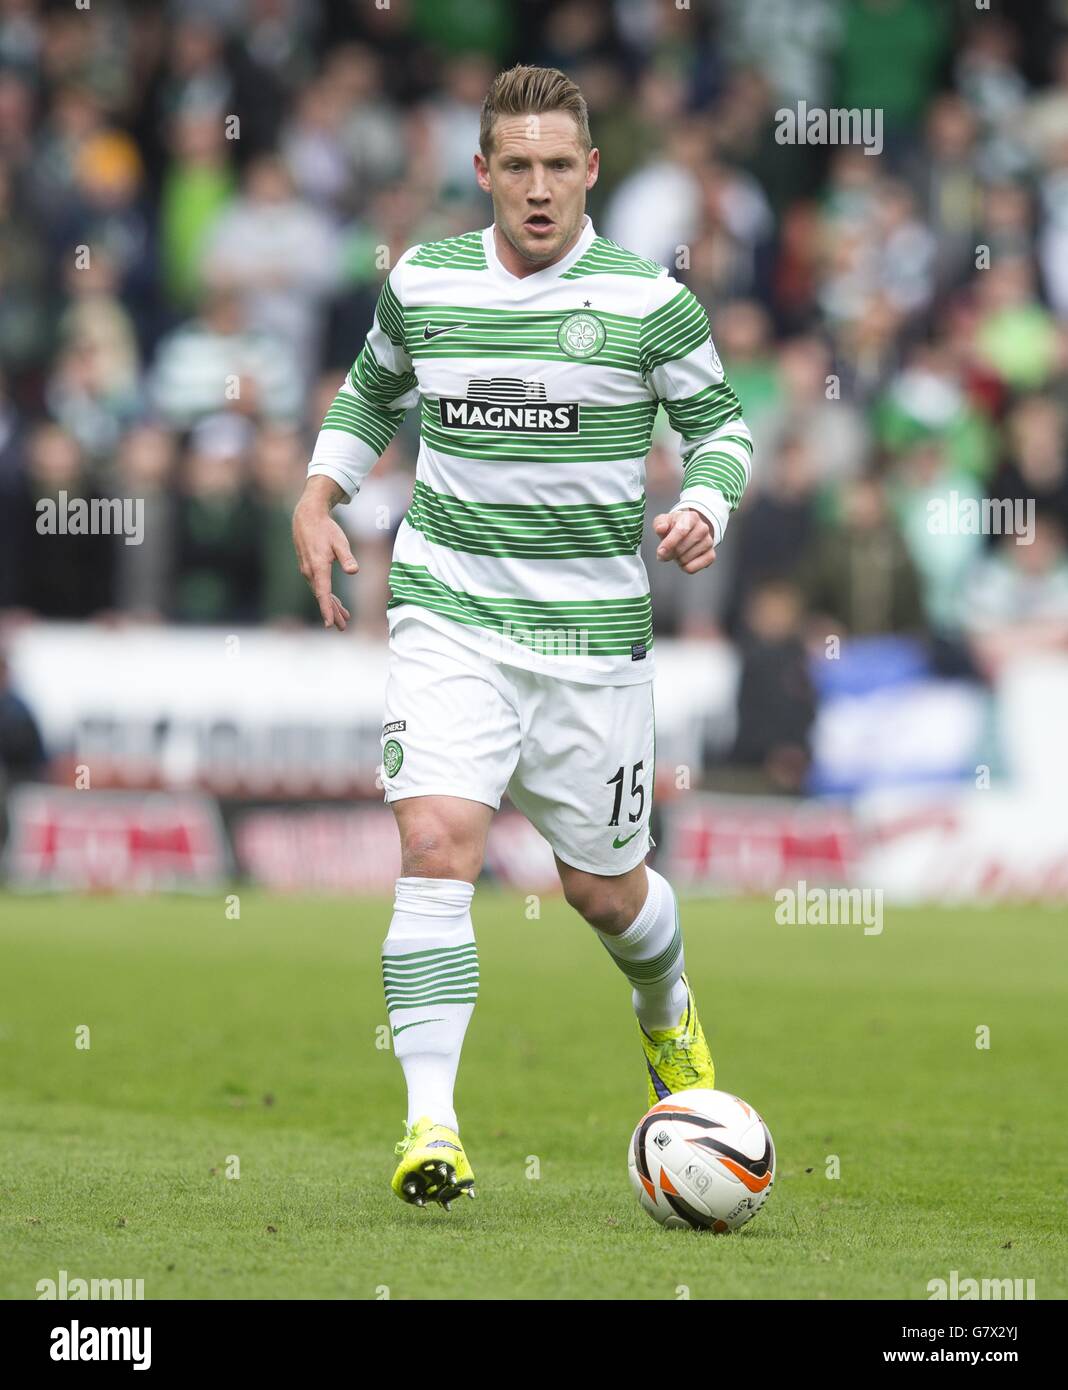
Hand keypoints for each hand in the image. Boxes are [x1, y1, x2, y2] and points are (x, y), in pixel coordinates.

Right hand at [292, 477, 358, 629]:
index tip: (330, 624)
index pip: (323, 594)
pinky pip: (318, 586)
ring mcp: (307, 571)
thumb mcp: (340, 541)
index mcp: (318, 567)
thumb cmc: (326, 529)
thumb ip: (346, 557)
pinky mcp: (308, 568)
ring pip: (320, 593)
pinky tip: (336, 602)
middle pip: (322, 597)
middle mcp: (310, 572)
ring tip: (344, 618)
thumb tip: (353, 571)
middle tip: (343, 628)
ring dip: (331, 606)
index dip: (327, 610)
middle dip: (332, 613)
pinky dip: (327, 596)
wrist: (307, 517)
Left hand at [652, 508, 715, 573]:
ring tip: (678, 552)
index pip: (681, 531)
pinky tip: (684, 560)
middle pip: (681, 548)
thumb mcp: (664, 521)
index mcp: (691, 517)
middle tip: (668, 550)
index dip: (669, 543)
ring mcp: (709, 542)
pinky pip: (692, 568)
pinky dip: (684, 567)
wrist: (689, 531)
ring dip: (677, 559)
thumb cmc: (674, 526)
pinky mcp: (711, 556)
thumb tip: (660, 528)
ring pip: (685, 560)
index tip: (660, 552)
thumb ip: (659, 524)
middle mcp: (703, 528)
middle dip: (670, 553)